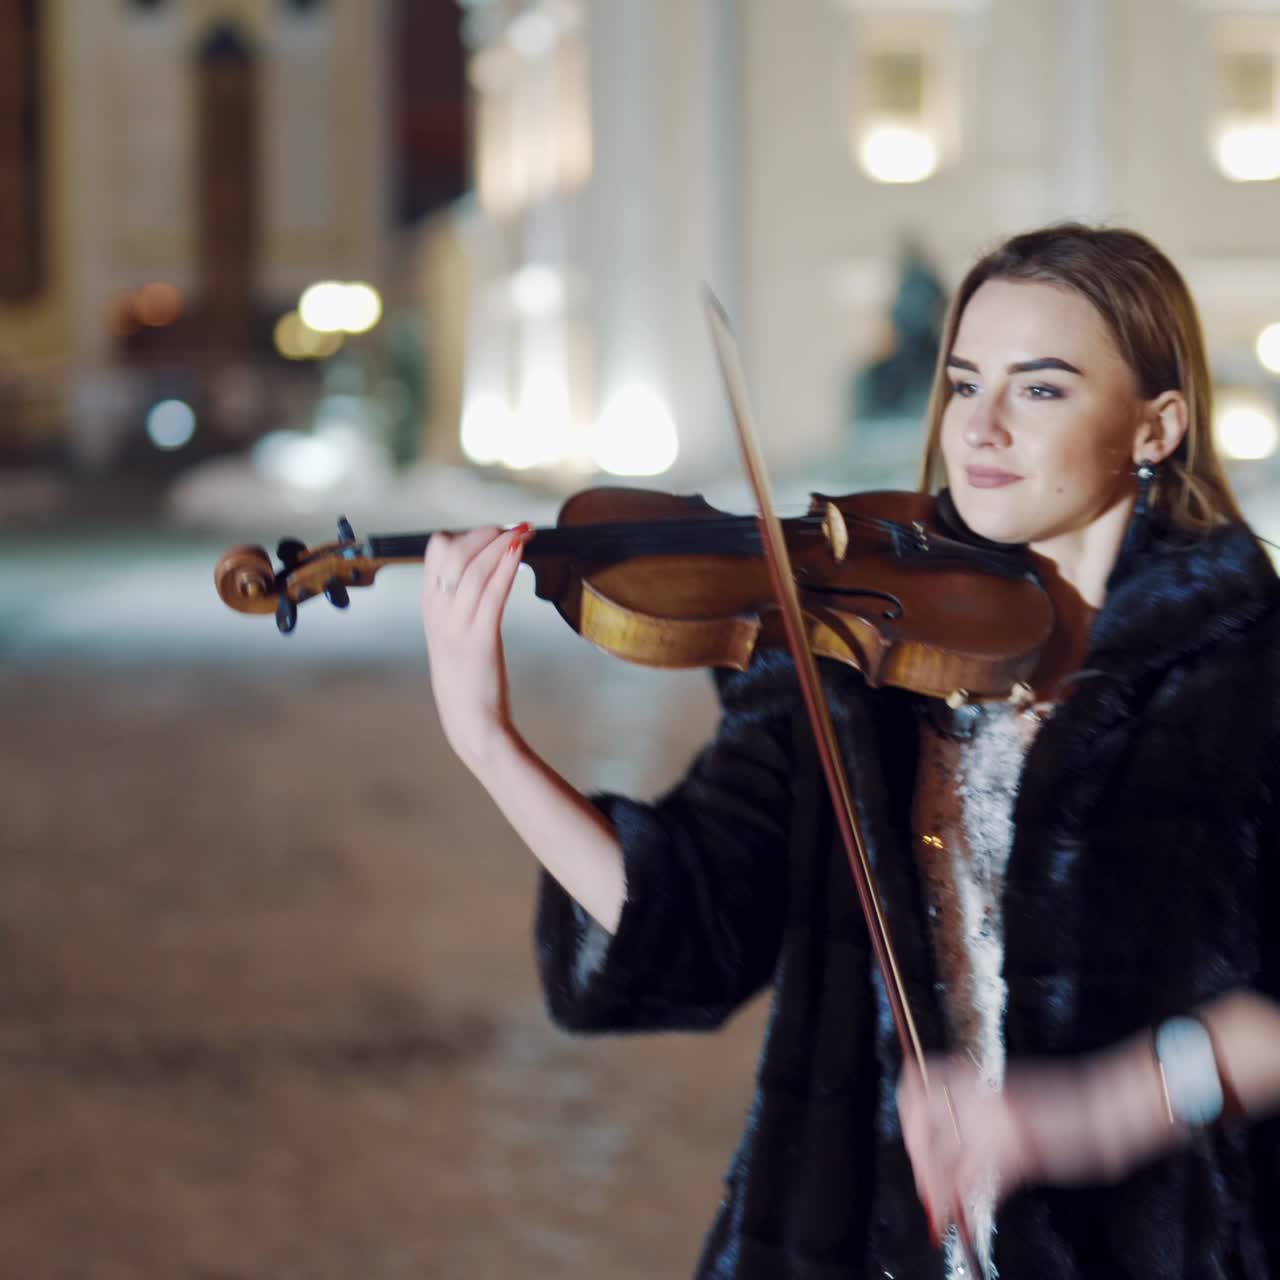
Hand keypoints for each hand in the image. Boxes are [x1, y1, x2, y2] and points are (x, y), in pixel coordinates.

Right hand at [421, 523, 532, 770]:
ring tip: (524, 531)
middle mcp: (438, 614)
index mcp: (429, 610)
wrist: (472, 724)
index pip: (436, 553)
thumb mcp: (452, 638)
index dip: (466, 535)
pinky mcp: (480, 640)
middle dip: (487, 534)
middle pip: (455, 553)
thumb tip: (482, 577)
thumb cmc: (468, 683)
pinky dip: (507, 567)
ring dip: (502, 543)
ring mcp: (456, 627)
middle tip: (514, 528)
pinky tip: (521, 552)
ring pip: (474, 568)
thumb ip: (459, 608)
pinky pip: (492, 593)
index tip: (492, 533)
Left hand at [898, 1043, 1174, 1242]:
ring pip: (945, 1156)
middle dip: (919, 1160)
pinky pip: (976, 1179)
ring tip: (935, 1211)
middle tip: (924, 1188)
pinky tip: (959, 1218)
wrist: (1107, 1106)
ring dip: (935, 1186)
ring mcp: (998, 1122)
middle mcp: (982, 1096)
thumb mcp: (1014, 1097)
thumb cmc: (1066, 1106)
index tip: (912, 1140)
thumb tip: (948, 1139)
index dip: (909, 1113)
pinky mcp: (1018, 1149)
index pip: (922, 1082)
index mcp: (980, 1079)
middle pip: (925, 1123)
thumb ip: (981, 1111)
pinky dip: (961, 1202)